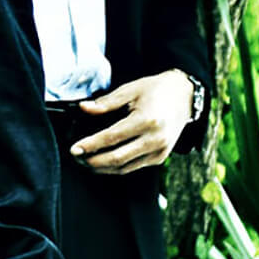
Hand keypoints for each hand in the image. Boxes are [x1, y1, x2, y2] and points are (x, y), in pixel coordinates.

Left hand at [70, 70, 196, 174]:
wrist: (184, 97)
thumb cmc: (156, 90)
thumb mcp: (130, 89)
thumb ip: (106, 102)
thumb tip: (83, 108)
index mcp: (147, 120)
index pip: (112, 138)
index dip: (90, 145)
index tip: (74, 149)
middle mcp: (155, 139)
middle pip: (117, 158)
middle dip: (93, 161)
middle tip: (76, 157)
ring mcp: (159, 151)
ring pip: (124, 168)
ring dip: (102, 168)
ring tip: (86, 161)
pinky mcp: (160, 158)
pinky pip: (133, 167)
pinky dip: (116, 167)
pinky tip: (103, 162)